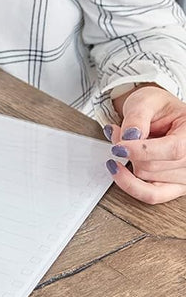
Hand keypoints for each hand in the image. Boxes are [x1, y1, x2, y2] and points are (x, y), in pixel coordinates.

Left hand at [104, 85, 185, 203]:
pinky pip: (152, 195)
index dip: (142, 150)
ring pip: (147, 177)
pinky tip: (117, 170)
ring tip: (123, 142)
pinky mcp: (173, 187)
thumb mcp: (147, 101)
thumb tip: (130, 136)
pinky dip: (130, 185)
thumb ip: (137, 116)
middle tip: (118, 132)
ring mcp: (184, 176)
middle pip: (154, 166)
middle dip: (128, 150)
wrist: (161, 115)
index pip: (173, 150)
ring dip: (127, 161)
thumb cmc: (158, 107)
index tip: (118, 147)